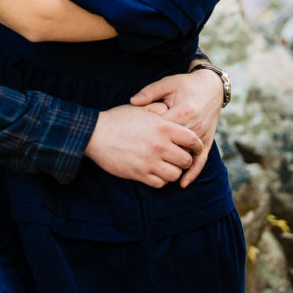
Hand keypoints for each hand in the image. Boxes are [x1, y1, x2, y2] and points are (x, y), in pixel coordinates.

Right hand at [84, 105, 202, 187]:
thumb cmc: (118, 119)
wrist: (95, 134)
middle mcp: (160, 145)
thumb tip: (171, 111)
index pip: (191, 139)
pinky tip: (156, 172)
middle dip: (185, 159)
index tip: (195, 147)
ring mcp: (150, 161)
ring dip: (173, 171)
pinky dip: (161, 179)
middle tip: (179, 157)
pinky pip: (160, 183)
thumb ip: (159, 109)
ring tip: (168, 166)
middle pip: (186, 160)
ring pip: (175, 174)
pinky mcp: (140, 174)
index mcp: (163, 127)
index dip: (196, 145)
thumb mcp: (140, 109)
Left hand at [130, 69, 222, 186]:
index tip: (133, 140)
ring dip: (171, 165)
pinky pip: (200, 161)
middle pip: (172, 147)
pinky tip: (181, 183)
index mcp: (182, 112)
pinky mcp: (207, 142)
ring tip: (155, 172)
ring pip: (184, 156)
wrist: (210, 86)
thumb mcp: (166, 84)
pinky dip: (192, 173)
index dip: (147, 136)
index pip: (161, 131)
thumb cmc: (185, 84)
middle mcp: (193, 126)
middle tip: (140, 159)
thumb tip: (132, 102)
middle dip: (157, 154)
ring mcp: (201, 136)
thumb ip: (149, 93)